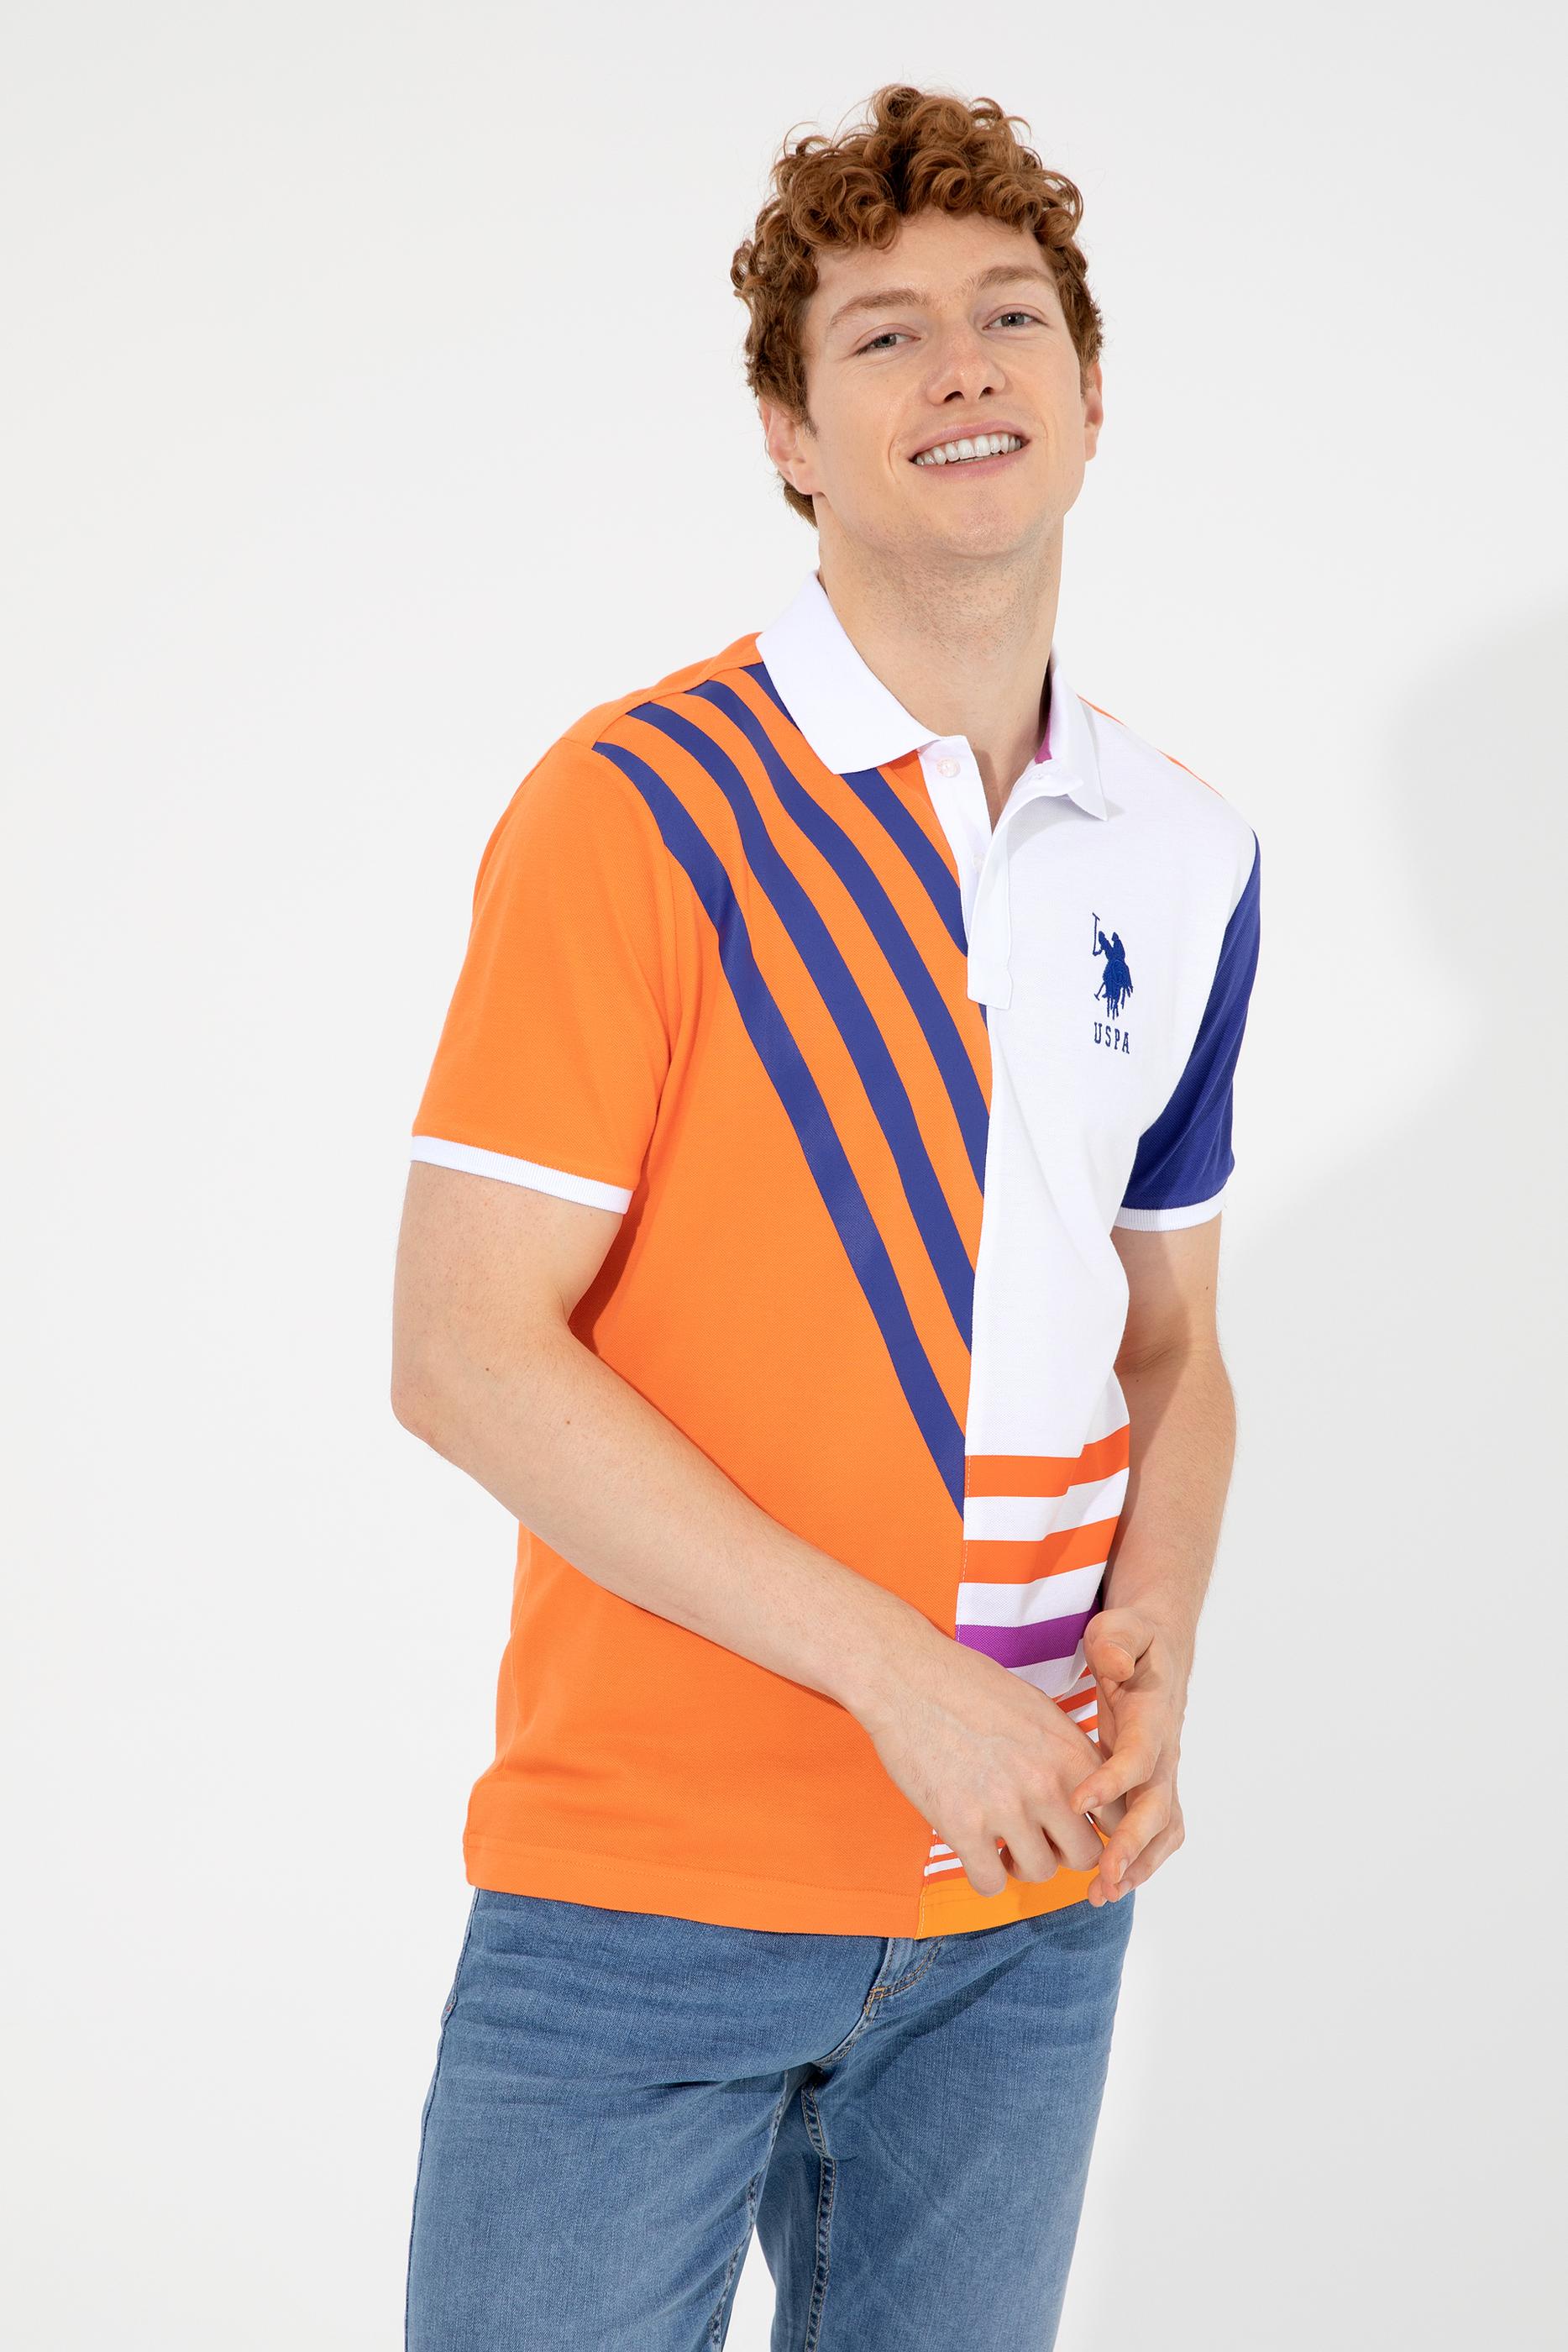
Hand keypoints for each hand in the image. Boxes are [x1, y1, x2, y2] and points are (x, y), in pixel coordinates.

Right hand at [854, 1622, 1128, 1899]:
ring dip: (1022, 1864)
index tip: (1081, 1830)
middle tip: (1039, 1838)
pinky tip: (974, 1852)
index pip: (1120, 1817)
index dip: (1104, 1831)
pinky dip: (985, 1875)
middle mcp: (1046, 1783)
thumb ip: (1068, 1756)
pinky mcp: (961, 1825)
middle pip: (1086, 1856)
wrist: (906, 1676)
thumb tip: (1089, 1797)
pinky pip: (990, 1883)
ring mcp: (1004, 1807)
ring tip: (1002, 1843)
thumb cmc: (969, 1686)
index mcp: (1070, 1752)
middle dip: (1064, 1853)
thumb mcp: (1038, 1710)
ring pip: (1040, 1872)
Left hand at [1068, 1606, 1187, 1905]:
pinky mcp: (1151, 1783)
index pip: (1139, 1755)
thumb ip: (1118, 1640)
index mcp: (1154, 1716)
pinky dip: (1137, 1860)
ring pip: (1162, 1828)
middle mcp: (1164, 1751)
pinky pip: (1155, 1831)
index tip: (1078, 1803)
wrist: (1159, 1646)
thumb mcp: (1121, 1626)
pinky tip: (1108, 1884)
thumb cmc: (1133, 1637)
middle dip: (1132, 1845)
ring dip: (1137, 1864)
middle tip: (1101, 1877)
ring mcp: (1161, 1771)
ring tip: (1102, 1894)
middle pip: (1157, 1806)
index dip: (1112, 1781)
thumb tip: (1114, 1660)